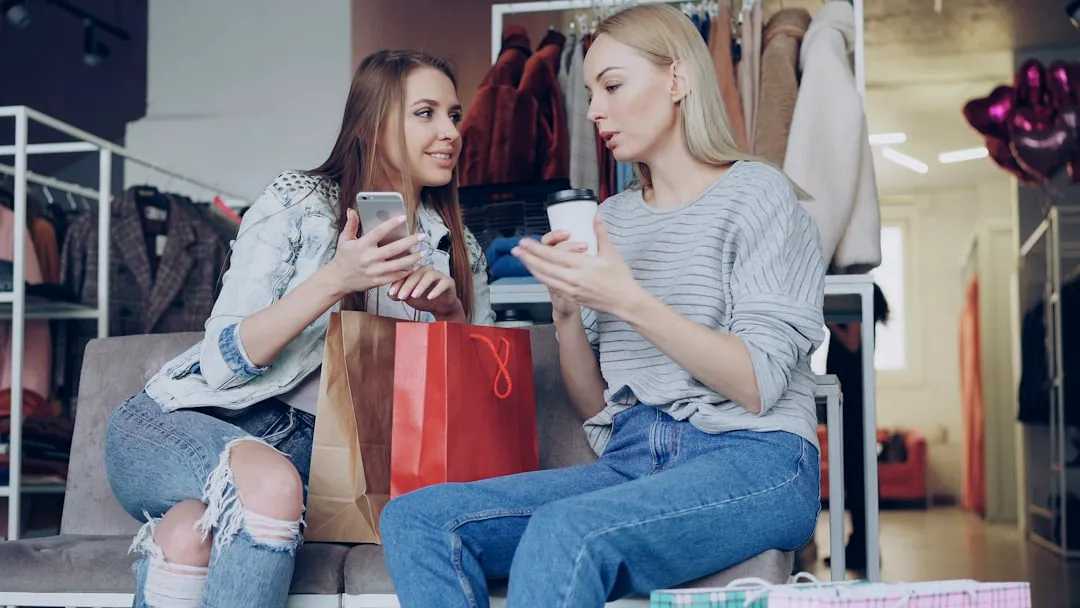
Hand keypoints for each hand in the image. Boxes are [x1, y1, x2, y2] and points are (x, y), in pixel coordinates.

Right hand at [330, 209, 424, 293]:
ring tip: (423, 252)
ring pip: (398, 265)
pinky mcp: (377, 282)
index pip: (379, 232)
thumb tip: (351, 210)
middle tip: (422, 236)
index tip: (404, 217)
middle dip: (410, 242)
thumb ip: (351, 224)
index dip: (392, 223)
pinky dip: (406, 272)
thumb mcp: (344, 240)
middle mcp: (369, 258)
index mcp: (361, 245)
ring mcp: (374, 271)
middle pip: (394, 249)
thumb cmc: (343, 258)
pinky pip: (395, 277)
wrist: (338, 280)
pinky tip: (415, 266)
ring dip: (413, 258)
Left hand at [389, 265, 464, 321]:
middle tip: (402, 297)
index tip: (392, 293)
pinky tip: (430, 297)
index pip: (405, 272)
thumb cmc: (423, 299)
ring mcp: (438, 274)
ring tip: (415, 296)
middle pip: (416, 273)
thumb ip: (398, 295)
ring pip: (429, 275)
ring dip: (421, 286)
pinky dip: (436, 290)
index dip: (397, 282)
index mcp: (415, 271)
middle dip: (407, 285)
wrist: (440, 307)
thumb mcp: (408, 298)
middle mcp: (427, 270)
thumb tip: (389, 294)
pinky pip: (443, 282)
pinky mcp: (449, 281)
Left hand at [512, 215, 643, 317]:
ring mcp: (571, 290)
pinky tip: (538, 273)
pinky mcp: (572, 297)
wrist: (624, 301)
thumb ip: (601, 233)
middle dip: (528, 258)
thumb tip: (596, 216)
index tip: (525, 242)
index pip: (553, 255)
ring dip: (532, 268)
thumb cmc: (620, 278)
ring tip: (523, 259)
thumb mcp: (611, 253)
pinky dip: (542, 278)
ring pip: (545, 278)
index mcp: (582, 266)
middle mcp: (573, 279)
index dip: (536, 249)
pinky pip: (552, 286)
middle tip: (516, 249)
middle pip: (544, 267)